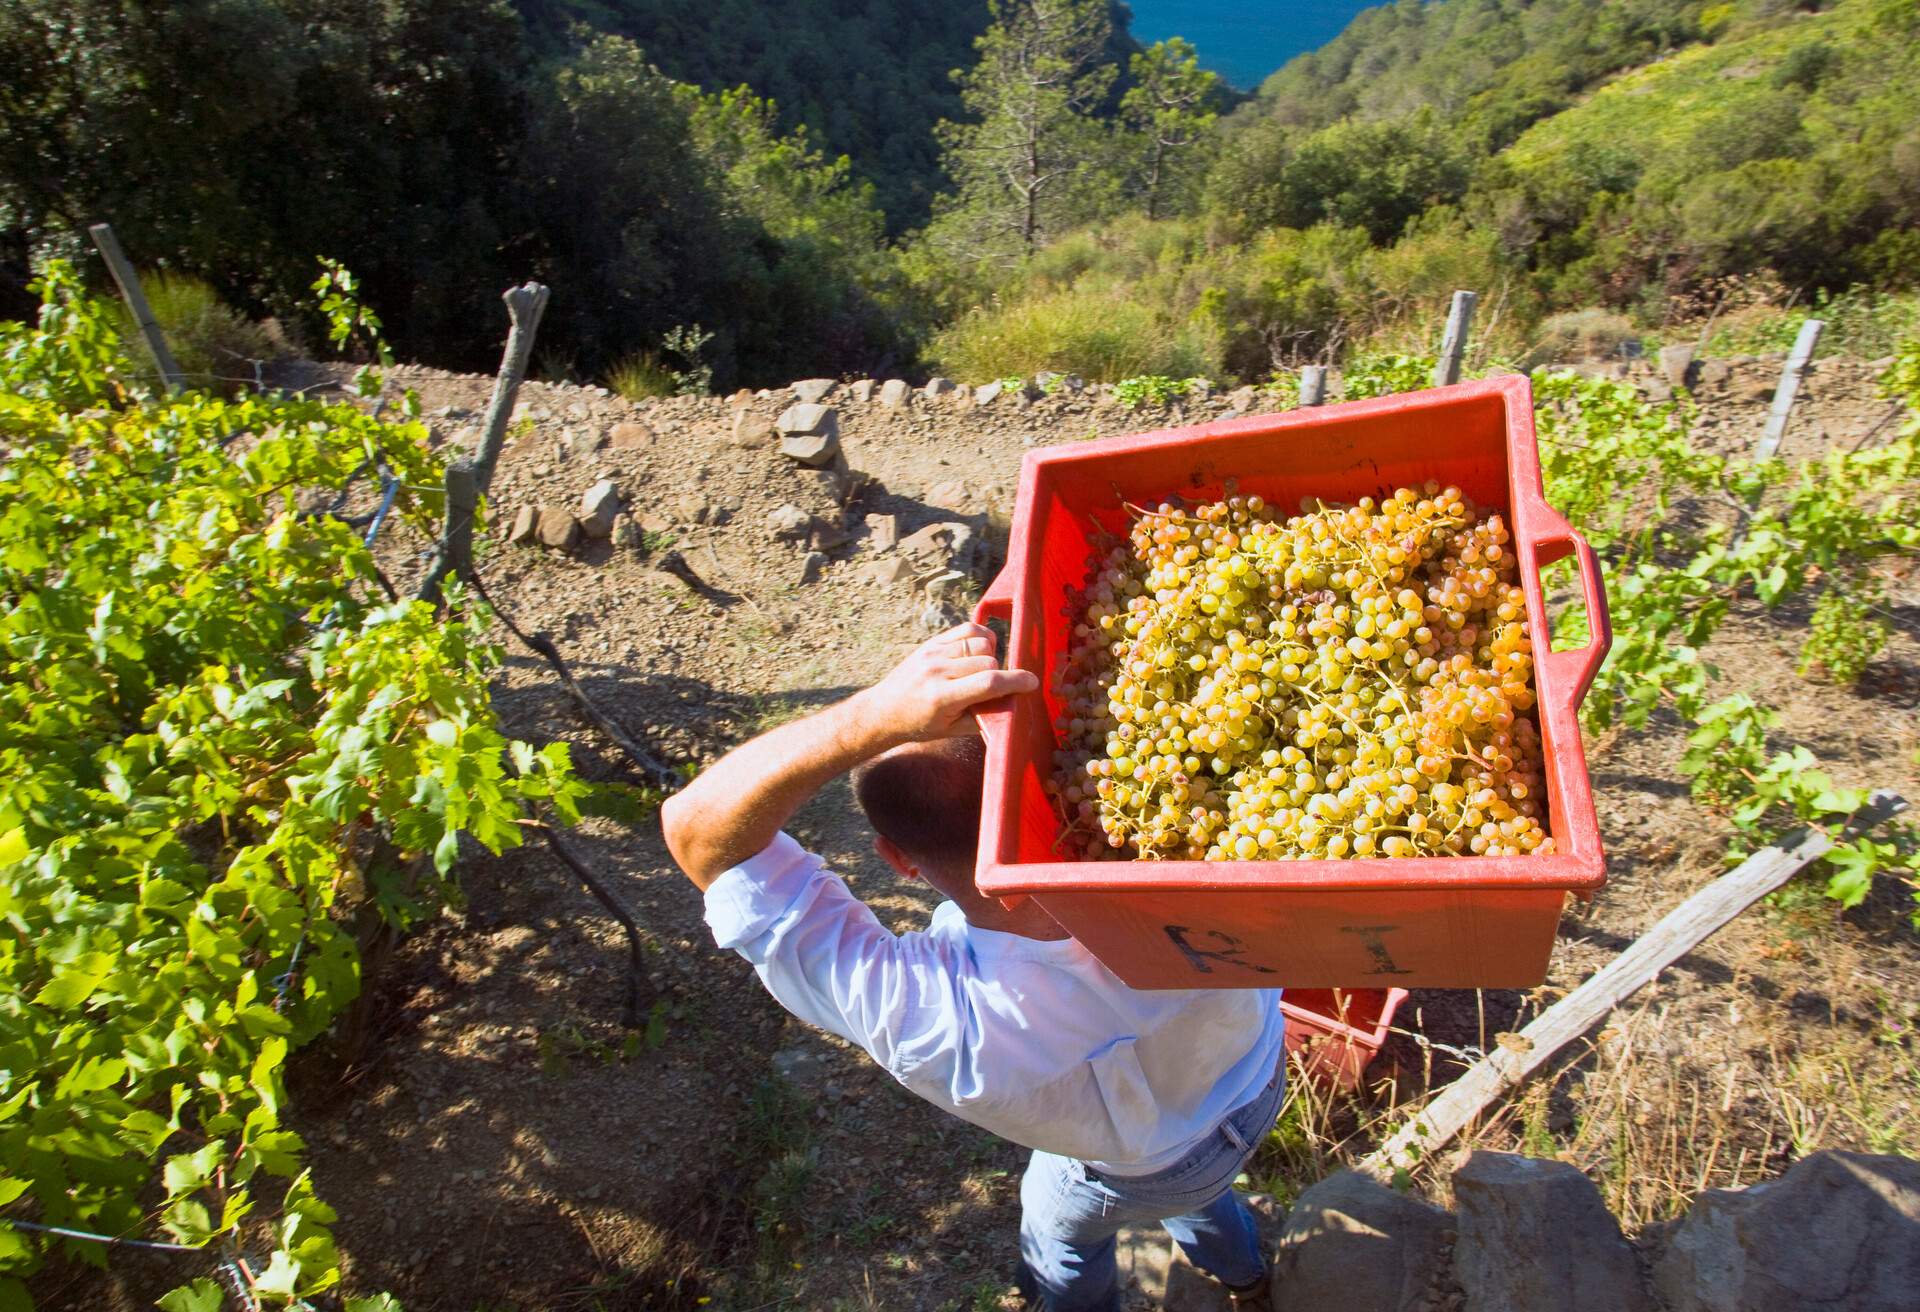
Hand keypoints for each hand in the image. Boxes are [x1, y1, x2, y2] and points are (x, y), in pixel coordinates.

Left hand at [856, 622, 1037, 742]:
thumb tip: (1013, 703)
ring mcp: (933, 653)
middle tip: (994, 688)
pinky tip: (979, 651)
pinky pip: (968, 630)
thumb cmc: (920, 725)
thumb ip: (983, 716)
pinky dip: (981, 638)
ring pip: (981, 643)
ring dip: (991, 656)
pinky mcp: (932, 643)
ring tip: (983, 670)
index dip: (1016, 681)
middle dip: (999, 673)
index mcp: (943, 698)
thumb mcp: (952, 730)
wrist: (884, 710)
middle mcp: (938, 671)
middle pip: (988, 661)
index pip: (988, 682)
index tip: (1031, 683)